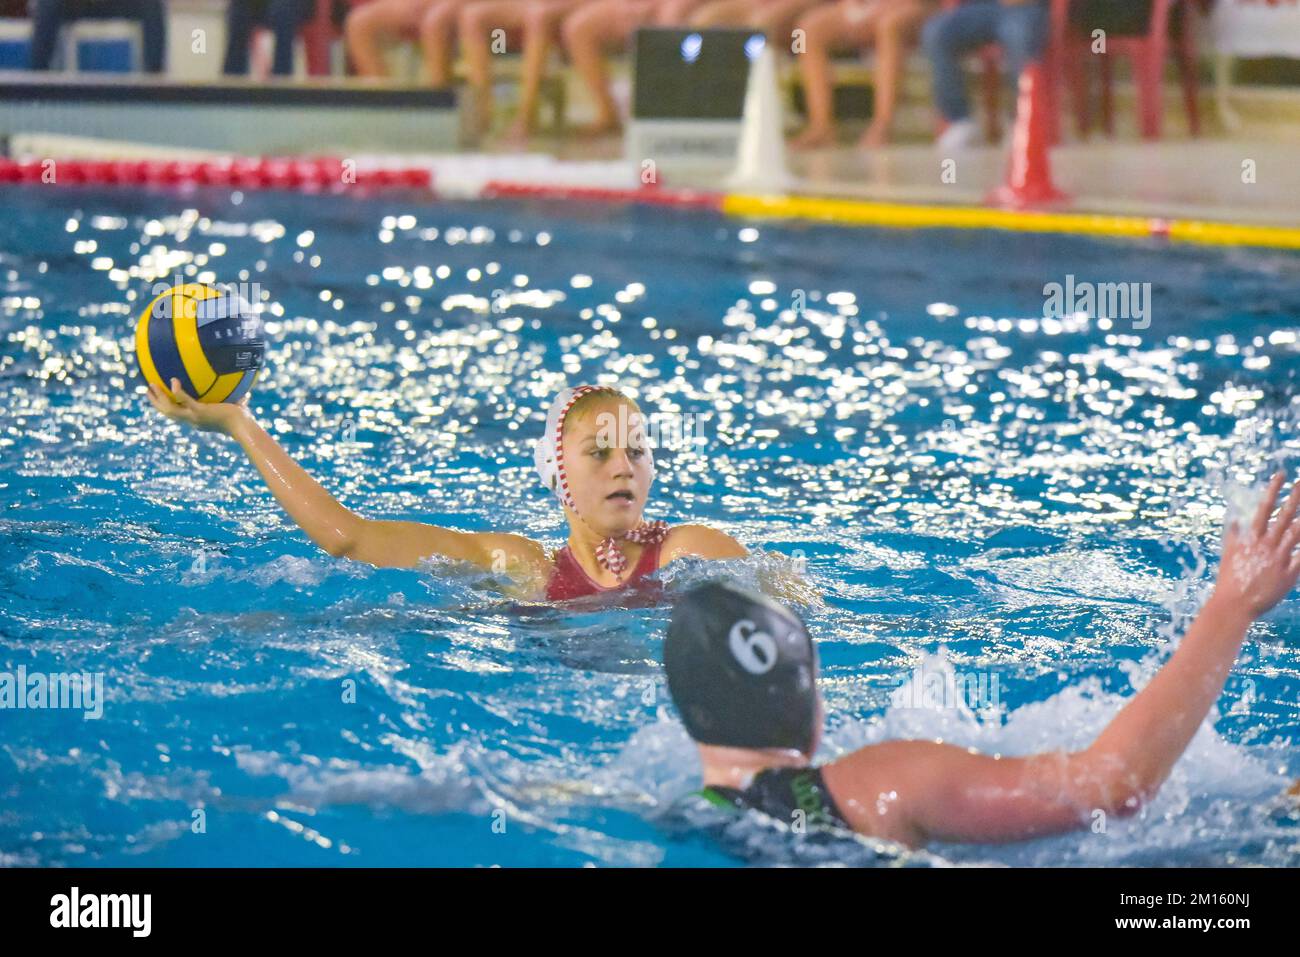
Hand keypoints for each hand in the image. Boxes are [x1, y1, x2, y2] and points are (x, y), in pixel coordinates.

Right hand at [145, 377, 249, 435]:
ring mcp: (194, 417)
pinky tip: (173, 381)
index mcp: (197, 421)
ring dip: (158, 398)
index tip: (161, 399)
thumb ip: (239, 401)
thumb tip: (247, 393)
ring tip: (151, 385)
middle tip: (148, 391)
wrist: (244, 427)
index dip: (168, 407)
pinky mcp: (199, 411)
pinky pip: (183, 400)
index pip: (179, 415)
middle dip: (156, 403)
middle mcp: (193, 421)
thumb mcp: (236, 409)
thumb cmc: (243, 420)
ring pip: (169, 409)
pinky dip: (177, 391)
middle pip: (168, 413)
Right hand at [1212, 470, 1299, 619]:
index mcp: (1252, 537)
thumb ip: (1234, 535)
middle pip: (1286, 515)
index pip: (1265, 507)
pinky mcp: (1289, 573)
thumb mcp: (1229, 554)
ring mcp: (1279, 558)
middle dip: (1296, 497)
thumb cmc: (1230, 579)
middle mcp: (1267, 544)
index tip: (1282, 474)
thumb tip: (1235, 520)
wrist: (1234, 604)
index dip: (1274, 489)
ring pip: (1298, 533)